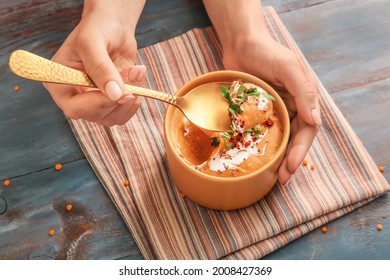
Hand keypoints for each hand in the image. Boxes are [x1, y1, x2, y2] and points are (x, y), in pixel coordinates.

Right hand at [44, 0, 145, 125]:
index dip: (99, 104)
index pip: (75, 108)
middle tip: (133, 73)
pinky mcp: (110, 103)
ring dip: (131, 96)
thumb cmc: (96, 28)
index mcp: (59, 84)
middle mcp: (74, 97)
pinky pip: (125, 112)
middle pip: (97, 115)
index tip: (123, 92)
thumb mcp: (92, 42)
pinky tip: (135, 75)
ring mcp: (93, 102)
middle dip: (119, 97)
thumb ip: (101, 68)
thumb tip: (115, 94)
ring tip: (135, 70)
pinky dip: (136, 97)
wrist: (113, 26)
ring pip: (114, 117)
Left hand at [222, 36, 320, 184]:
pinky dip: (260, 145)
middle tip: (282, 181)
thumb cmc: (267, 52)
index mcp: (304, 99)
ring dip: (276, 158)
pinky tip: (254, 158)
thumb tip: (316, 121)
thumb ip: (303, 92)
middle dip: (289, 161)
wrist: (241, 43)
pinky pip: (260, 132)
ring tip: (271, 177)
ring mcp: (273, 111)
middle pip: (294, 139)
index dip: (300, 151)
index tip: (290, 168)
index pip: (307, 131)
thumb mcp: (288, 68)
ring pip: (278, 139)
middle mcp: (291, 107)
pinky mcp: (256, 112)